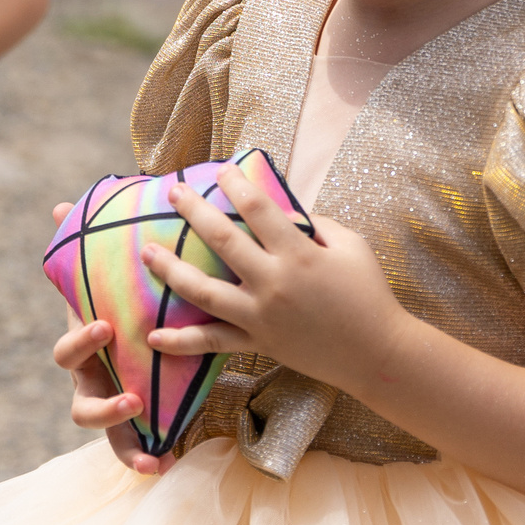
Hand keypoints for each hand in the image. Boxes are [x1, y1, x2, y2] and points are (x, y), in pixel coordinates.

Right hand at [50, 202, 164, 475]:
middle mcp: (93, 382)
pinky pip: (136, 447)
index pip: (67, 354)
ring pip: (107, 437)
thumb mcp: (108, 277)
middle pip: (81, 408)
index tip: (104, 328)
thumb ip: (84, 246)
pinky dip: (148, 458)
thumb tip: (59, 206)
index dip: (81, 343)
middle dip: (104, 409)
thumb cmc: (122, 300)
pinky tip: (168, 463)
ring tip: (155, 451)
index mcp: (85, 349)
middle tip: (133, 399)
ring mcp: (112, 406)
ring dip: (125, 443)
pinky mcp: (135, 422)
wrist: (140, 326)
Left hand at [138, 165, 409, 388]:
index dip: (237, 185)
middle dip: (194, 211)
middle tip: (174, 192)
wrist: (377, 353)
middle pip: (222, 240)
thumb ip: (315, 225)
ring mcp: (260, 316)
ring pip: (203, 291)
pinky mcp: (257, 343)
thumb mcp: (350, 247)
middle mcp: (273, 283)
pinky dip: (182, 342)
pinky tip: (153, 336)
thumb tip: (283, 212)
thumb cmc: (368, 294)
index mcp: (298, 255)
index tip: (222, 170)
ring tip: (147, 252)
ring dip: (171, 270)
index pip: (258, 209)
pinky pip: (212, 343)